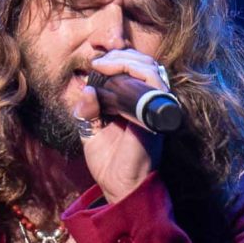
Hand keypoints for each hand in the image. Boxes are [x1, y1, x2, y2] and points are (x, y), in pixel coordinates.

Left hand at [74, 49, 164, 202]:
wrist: (120, 187)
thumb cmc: (110, 163)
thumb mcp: (91, 130)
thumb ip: (88, 109)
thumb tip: (87, 88)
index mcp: (136, 106)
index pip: (136, 72)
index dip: (119, 60)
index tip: (95, 63)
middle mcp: (148, 104)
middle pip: (146, 64)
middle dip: (122, 55)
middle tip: (99, 62)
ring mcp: (155, 108)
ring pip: (151, 68)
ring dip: (126, 59)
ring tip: (103, 64)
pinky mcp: (157, 114)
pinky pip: (154, 82)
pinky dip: (134, 70)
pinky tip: (110, 72)